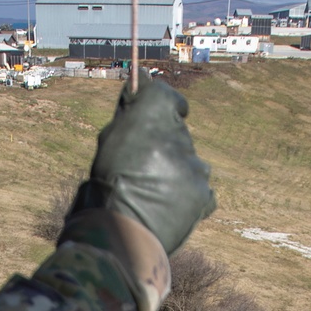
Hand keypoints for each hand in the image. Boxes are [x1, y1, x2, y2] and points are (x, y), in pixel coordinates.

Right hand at [67, 72, 215, 255]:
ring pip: (192, 162)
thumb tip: (141, 78)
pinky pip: (203, 190)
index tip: (164, 114)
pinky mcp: (203, 194)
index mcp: (150, 114)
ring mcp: (193, 165)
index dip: (165, 105)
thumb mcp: (109, 140)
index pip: (166, 95)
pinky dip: (191, 197)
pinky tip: (171, 207)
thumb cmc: (107, 185)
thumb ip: (129, 110)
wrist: (120, 232)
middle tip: (145, 169)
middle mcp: (177, 134)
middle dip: (166, 146)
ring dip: (179, 173)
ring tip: (157, 193)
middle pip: (178, 134)